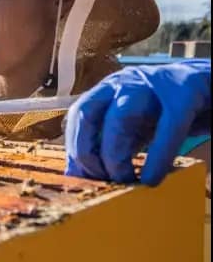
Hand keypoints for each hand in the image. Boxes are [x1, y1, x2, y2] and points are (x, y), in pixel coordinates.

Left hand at [65, 60, 210, 185]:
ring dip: (116, 152)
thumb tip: (78, 178)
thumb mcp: (137, 129)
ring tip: (124, 180)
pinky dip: (157, 156)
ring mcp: (153, 82)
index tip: (82, 176)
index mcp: (108, 90)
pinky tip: (151, 178)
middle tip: (98, 178)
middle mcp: (125, 81)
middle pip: (89, 112)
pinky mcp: (185, 91)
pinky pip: (168, 125)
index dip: (75, 147)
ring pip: (122, 115)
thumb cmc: (170, 113)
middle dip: (85, 149)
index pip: (77, 114)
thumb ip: (111, 147)